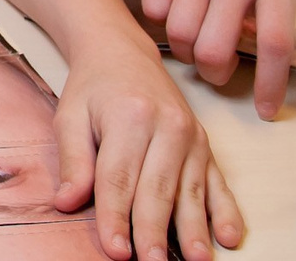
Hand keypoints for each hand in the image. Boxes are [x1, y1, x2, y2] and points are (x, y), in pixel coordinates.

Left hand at [54, 29, 245, 260]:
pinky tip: (228, 237)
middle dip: (154, 231)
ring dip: (194, 231)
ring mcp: (192, 138)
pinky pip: (218, 184)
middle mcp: (167, 126)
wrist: (123, 54)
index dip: (116, 217)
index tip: (114, 251)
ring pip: (191, 192)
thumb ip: (72, 160)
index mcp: (129, 116)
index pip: (119, 177)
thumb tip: (67, 202)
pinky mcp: (206, 147)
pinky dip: (226, 213)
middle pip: (158, 189)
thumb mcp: (70, 116)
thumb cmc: (93, 89)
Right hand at [141, 0, 295, 118]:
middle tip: (216, 67)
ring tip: (191, 39)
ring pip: (181, 34)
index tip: (267, 111)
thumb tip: (257, 41)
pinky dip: (160, 17)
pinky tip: (171, 7)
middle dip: (214, 72)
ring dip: (185, 48)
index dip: (272, 87)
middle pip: (216, 50)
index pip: (277, 47)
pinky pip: (155, 6)